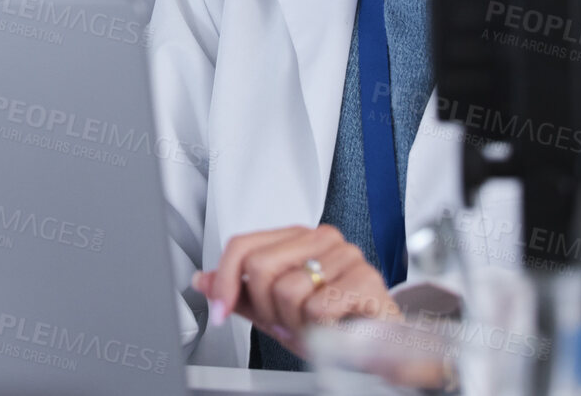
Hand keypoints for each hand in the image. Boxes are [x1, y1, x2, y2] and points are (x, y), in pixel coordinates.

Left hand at [193, 225, 399, 357]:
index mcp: (296, 237)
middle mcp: (321, 238)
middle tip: (285, 322)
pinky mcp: (366, 279)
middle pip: (260, 267)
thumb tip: (201, 280)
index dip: (224, 280)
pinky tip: (331, 329)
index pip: (243, 245)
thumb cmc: (330, 322)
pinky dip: (319, 330)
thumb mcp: (276, 309)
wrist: (378, 342)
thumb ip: (240, 294)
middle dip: (266, 308)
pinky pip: (317, 308)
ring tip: (312, 326)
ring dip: (295, 322)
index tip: (219, 310)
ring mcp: (346, 255)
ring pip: (288, 290)